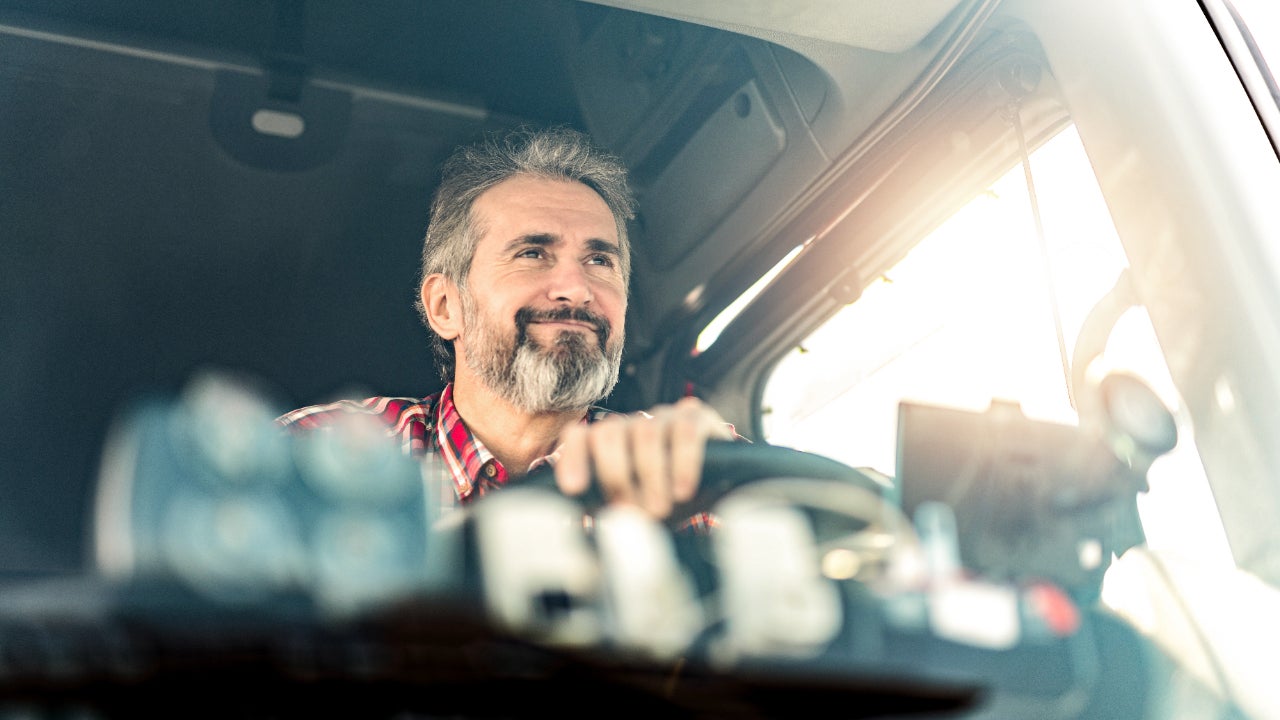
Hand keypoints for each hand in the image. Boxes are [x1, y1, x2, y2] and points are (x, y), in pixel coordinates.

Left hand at [553, 397, 735, 517]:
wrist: (720, 494)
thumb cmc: (669, 502)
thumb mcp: (636, 510)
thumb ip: (609, 510)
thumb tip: (584, 523)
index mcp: (612, 443)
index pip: (581, 437)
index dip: (574, 458)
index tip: (574, 488)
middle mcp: (635, 424)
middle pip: (610, 433)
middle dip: (616, 475)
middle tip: (630, 509)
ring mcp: (665, 417)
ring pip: (646, 433)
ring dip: (649, 476)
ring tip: (658, 509)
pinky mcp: (697, 418)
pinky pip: (685, 432)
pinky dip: (681, 464)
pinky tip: (682, 491)